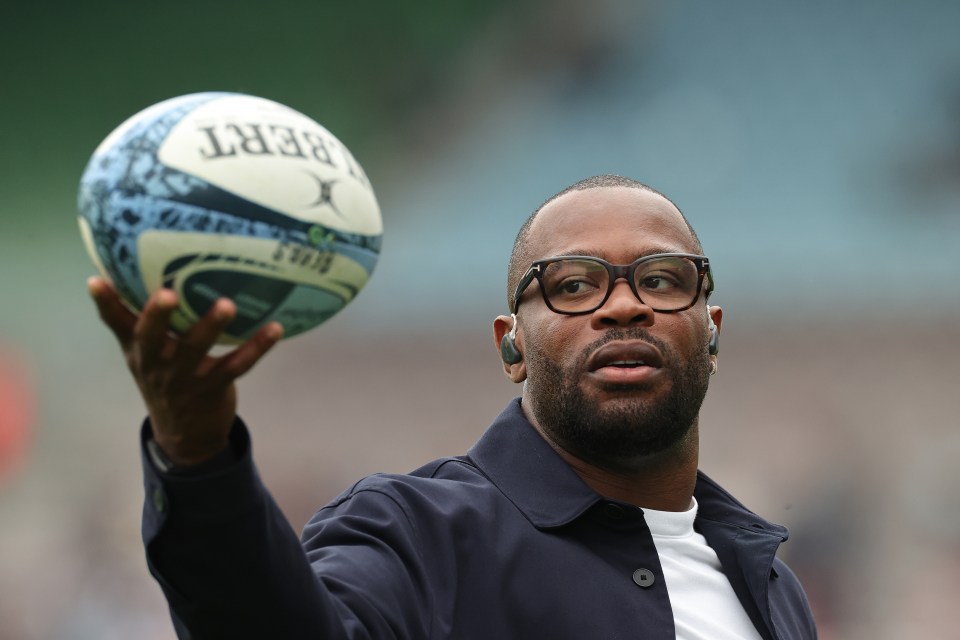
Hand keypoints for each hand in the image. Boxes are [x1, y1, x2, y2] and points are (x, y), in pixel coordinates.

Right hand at [88, 276, 282, 466]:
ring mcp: (185, 378)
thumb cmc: (165, 379)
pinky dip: (257, 347)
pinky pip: (237, 365)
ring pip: (197, 349)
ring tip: (227, 304)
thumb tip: (109, 275)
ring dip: (212, 325)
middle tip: (166, 292)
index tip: (97, 281)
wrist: (185, 435)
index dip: (106, 303)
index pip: (118, 324)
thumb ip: (132, 321)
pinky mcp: (214, 387)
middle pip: (153, 337)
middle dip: (157, 315)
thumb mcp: (142, 355)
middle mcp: (157, 364)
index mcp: (140, 351)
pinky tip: (275, 328)